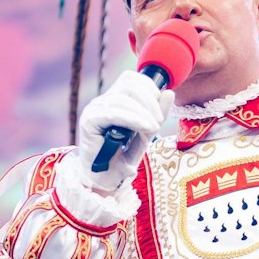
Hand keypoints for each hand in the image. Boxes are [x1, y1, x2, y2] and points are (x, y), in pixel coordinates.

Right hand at [68, 69, 171, 192]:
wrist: (106, 180)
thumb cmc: (123, 157)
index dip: (149, 87)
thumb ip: (157, 113)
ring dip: (144, 112)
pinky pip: (113, 112)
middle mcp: (102, 102)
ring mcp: (94, 110)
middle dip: (150, 101)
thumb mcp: (146, 132)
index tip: (159, 106)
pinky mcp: (89, 122)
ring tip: (153, 128)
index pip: (130, 78)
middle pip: (128, 85)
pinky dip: (134, 118)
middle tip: (158, 121)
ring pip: (123, 98)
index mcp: (113, 100)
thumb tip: (169, 92)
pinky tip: (145, 127)